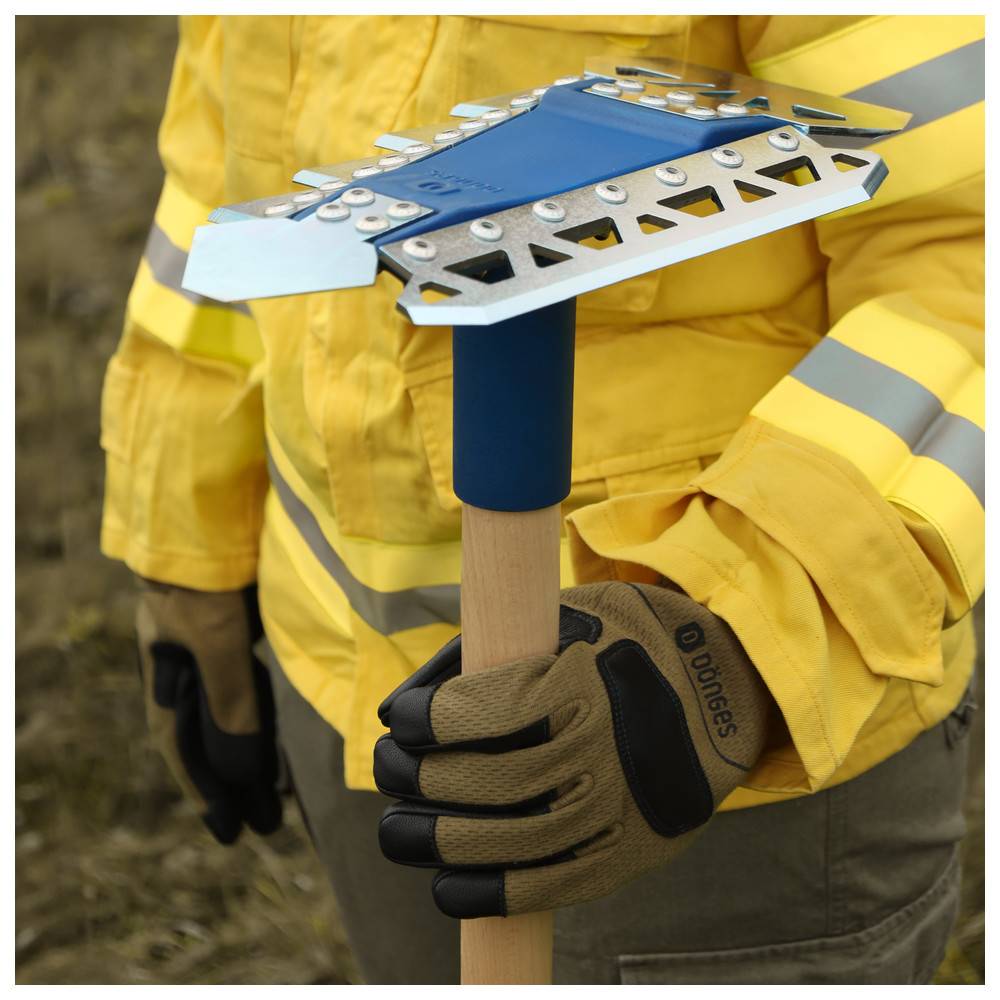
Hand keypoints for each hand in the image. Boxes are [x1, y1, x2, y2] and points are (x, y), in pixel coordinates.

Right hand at [135, 578, 281, 843]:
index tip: (228, 828)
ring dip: (247, 750)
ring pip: (228, 709)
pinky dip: (259, 710)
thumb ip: (230, 702)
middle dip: (230, 781)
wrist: (207, 509)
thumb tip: (245, 770)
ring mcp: (211, 643)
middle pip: (207, 734)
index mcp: (166, 671)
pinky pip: (247, 680)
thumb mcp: (216, 641)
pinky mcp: (237, 624)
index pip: (182, 744)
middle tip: (258, 826)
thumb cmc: (205, 575)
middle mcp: (185, 662)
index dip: (204, 787)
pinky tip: (274, 728)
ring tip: (273, 791)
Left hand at [374, 581, 771, 916]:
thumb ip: (482, 656)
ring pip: (505, 840)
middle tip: (388, 769)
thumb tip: (396, 713)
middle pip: (481, 780)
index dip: (421, 722)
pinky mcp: (625, 852)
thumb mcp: (563, 618)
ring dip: (434, 841)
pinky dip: (487, 894)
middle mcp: (595, 749)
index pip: (475, 714)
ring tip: (397, 830)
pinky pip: (548, 887)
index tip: (401, 722)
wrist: (717, 690)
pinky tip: (445, 885)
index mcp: (577, 682)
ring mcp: (613, 806)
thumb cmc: (620, 646)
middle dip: (412, 779)